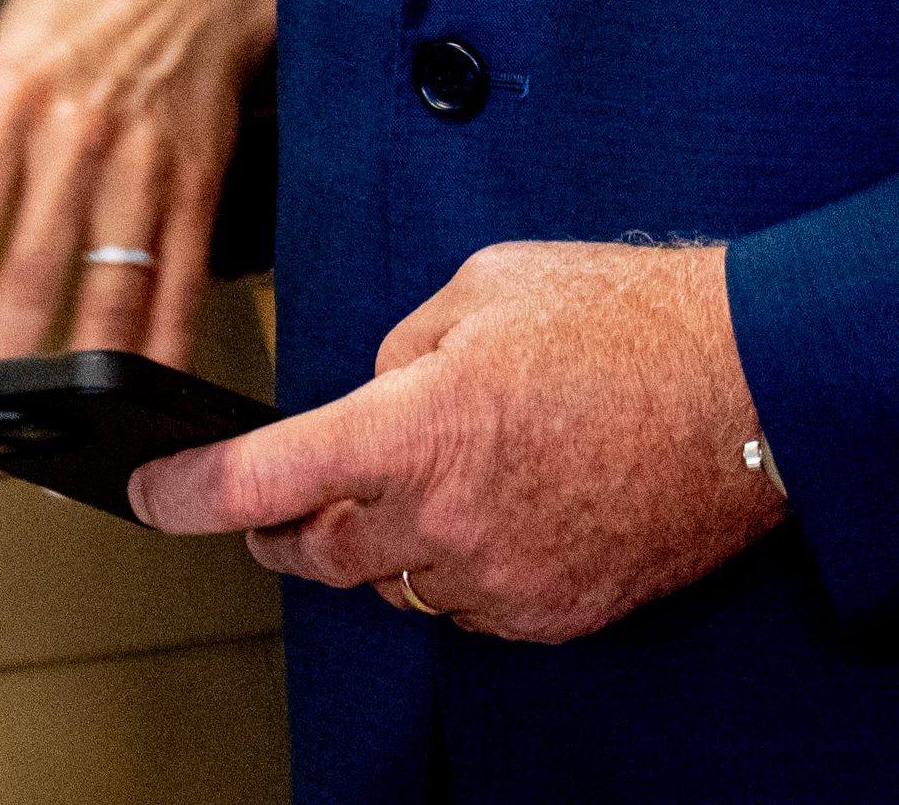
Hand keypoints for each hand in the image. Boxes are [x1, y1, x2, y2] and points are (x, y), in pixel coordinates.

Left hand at [0, 0, 278, 375]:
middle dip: (4, 364)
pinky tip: (150, 391)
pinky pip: (181, 277)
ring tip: (59, 440)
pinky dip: (166, 343)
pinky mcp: (198, 179)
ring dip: (83, 375)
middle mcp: (77, 135)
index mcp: (13, 98)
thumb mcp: (5, 47)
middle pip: (34, 268)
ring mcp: (144, 161)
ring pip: (110, 286)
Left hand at [127, 239, 785, 642]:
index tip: (151, 494)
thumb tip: (376, 393)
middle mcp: (445, 518)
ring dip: (384, 536)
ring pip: (393, 579)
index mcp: (418, 426)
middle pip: (316, 549)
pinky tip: (498, 504)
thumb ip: (404, 346)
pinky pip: (466, 600)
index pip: (268, 477)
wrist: (747, 392)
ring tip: (430, 472)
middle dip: (284, 524)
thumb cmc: (626, 320)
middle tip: (279, 499)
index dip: (190, 492)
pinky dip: (458, 559)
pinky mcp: (548, 613)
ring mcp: (498, 577)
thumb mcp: (487, 285)